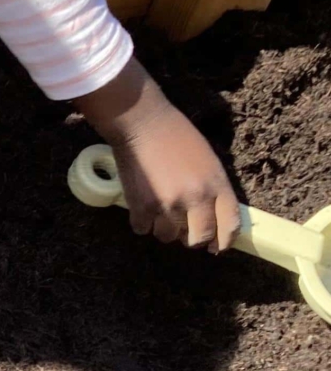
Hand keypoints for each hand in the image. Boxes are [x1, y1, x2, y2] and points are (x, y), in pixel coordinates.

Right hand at [76, 57, 239, 252]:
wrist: (144, 124)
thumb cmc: (178, 136)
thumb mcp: (208, 160)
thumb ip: (213, 188)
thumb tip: (208, 215)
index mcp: (217, 185)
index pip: (229, 224)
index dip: (224, 241)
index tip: (217, 247)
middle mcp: (196, 199)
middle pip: (198, 238)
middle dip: (192, 240)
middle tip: (184, 233)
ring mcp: (168, 205)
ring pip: (167, 237)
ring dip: (164, 230)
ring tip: (158, 214)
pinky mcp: (142, 207)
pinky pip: (142, 229)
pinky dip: (141, 223)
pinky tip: (141, 209)